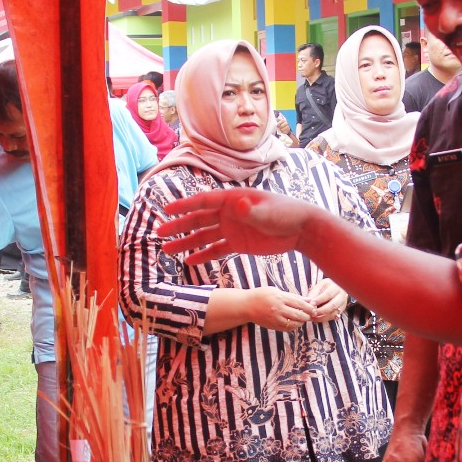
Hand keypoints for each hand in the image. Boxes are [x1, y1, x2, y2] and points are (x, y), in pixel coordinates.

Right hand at [157, 188, 318, 263]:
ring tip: (167, 250)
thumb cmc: (286, 213)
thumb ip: (250, 210)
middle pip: (198, 220)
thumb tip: (237, 203)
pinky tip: (189, 261)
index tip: (166, 210)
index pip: (203, 202)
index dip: (184, 206)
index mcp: (232, 200)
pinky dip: (203, 255)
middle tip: (159, 234)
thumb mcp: (267, 212)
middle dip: (178, 227)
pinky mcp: (238, 243)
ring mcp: (232, 229)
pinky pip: (216, 250)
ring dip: (186, 243)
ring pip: (203, 236)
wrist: (302, 229)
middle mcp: (228, 213)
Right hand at [245, 286, 316, 331]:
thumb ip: (293, 296)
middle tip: (311, 315)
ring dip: (301, 322)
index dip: (309, 307)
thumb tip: (308, 300)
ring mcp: (275, 319)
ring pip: (294, 323)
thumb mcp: (276, 291)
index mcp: (279, 298)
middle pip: (298, 315)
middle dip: (307, 316)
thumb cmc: (262, 295)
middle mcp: (278, 309)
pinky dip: (294, 326)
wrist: (246, 306)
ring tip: (303, 319)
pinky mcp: (273, 326)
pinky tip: (295, 323)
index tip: (314, 308)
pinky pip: (287, 328)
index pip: (299, 303)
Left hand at [306, 278, 348, 321]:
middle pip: (333, 305)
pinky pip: (334, 317)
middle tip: (312, 313)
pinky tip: (317, 319)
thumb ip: (314, 294)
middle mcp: (341, 295)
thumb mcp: (319, 287)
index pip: (328, 294)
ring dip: (323, 317)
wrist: (335, 289)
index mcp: (335, 287)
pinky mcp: (341, 310)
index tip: (311, 304)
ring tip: (313, 318)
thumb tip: (308, 303)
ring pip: (334, 313)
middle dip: (321, 311)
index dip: (319, 300)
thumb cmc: (324, 288)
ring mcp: (343, 304)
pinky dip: (325, 319)